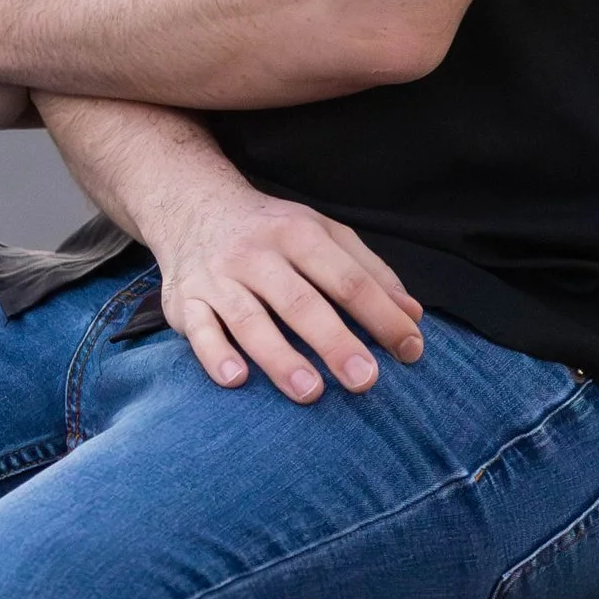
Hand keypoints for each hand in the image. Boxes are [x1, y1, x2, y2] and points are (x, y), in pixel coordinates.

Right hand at [139, 162, 424, 402]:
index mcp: (299, 235)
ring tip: (310, 392)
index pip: (348, 280)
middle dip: (334, 342)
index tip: (411, 351)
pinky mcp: (185, 301)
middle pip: (301, 302)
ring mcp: (219, 278)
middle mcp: (257, 255)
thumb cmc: (271, 231)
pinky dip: (215, 354)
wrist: (192, 206)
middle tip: (365, 380)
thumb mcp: (323, 234)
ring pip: (250, 321)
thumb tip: (413, 316)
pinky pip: (199, 330)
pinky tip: (236, 378)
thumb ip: (369, 272)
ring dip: (280, 358)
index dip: (382, 316)